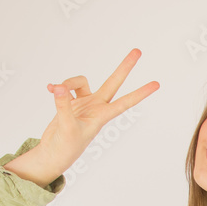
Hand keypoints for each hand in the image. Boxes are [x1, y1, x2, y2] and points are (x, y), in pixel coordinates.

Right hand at [37, 48, 159, 173]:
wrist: (53, 154)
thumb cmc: (65, 147)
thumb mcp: (66, 127)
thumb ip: (63, 106)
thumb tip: (59, 87)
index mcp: (102, 116)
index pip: (125, 102)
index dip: (141, 93)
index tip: (157, 84)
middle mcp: (96, 107)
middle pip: (113, 82)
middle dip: (125, 67)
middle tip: (138, 51)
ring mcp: (85, 104)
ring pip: (81, 82)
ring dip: (68, 82)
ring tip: (55, 89)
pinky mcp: (71, 103)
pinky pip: (66, 88)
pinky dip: (57, 87)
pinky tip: (49, 89)